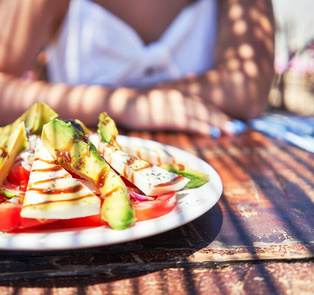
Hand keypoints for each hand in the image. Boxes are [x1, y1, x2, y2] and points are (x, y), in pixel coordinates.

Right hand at [111, 89, 245, 136]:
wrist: (122, 103)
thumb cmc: (140, 106)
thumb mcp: (160, 103)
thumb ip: (175, 105)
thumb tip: (188, 108)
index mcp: (179, 94)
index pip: (203, 104)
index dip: (218, 114)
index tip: (231, 123)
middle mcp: (179, 97)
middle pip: (206, 109)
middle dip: (223, 119)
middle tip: (238, 129)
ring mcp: (173, 106)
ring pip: (201, 115)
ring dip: (217, 123)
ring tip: (231, 132)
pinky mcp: (165, 116)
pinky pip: (188, 122)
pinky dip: (202, 127)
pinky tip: (212, 133)